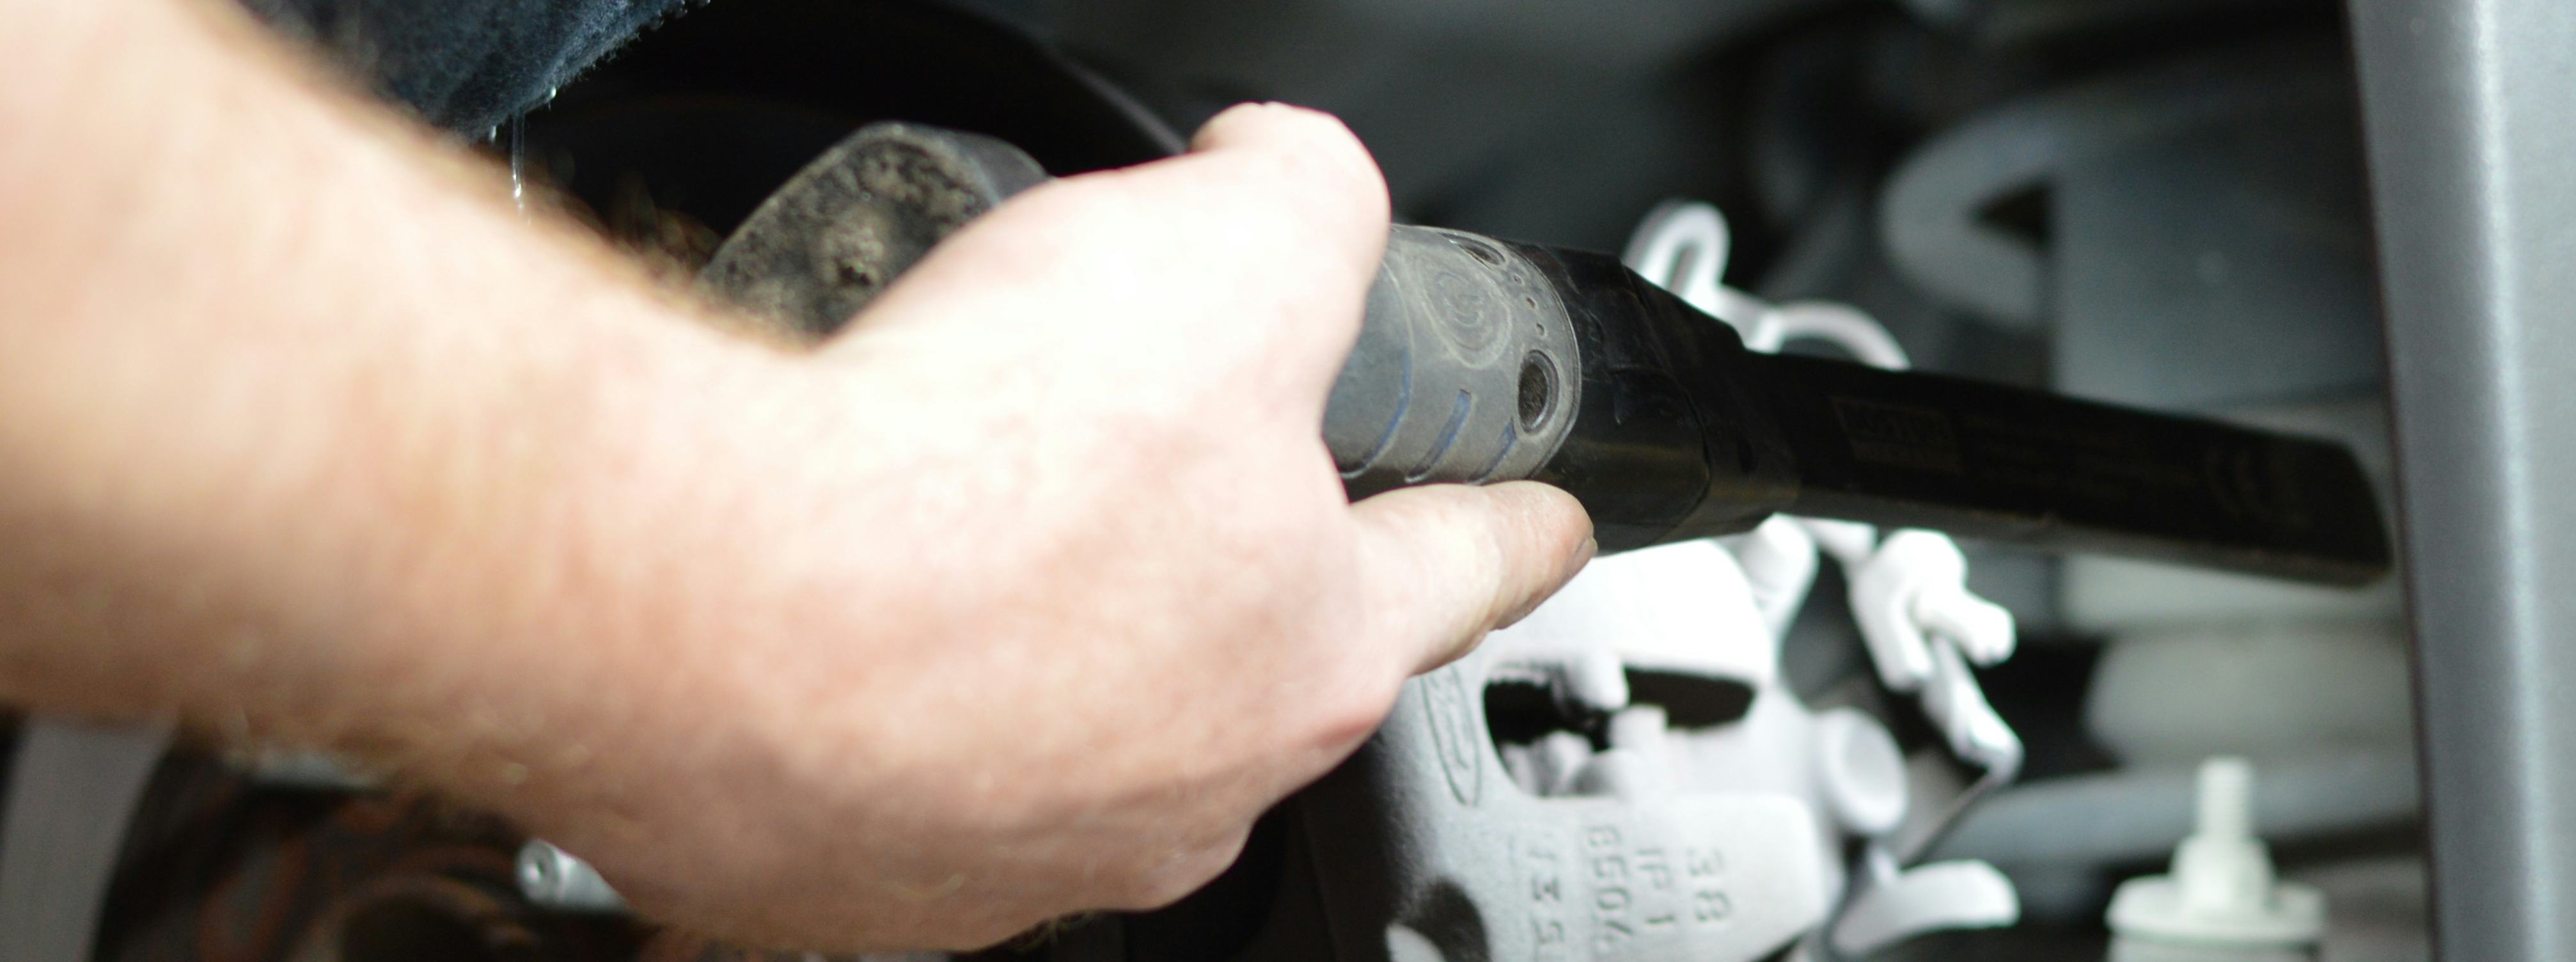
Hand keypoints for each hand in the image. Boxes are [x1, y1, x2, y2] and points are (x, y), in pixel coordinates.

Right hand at [501, 104, 1593, 948]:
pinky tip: (829, 613)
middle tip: (1144, 475)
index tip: (1540, 522)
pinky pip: (895, 780)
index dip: (1512, 519)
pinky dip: (874, 700)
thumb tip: (1287, 175)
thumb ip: (1304, 196)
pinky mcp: (855, 882)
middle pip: (1253, 655)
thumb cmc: (964, 479)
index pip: (1468, 568)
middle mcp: (1185, 786)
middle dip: (1216, 562)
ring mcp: (1020, 851)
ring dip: (1034, 640)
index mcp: (1312, 653)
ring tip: (960, 536)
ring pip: (1073, 728)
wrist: (693, 614)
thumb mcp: (1229, 245)